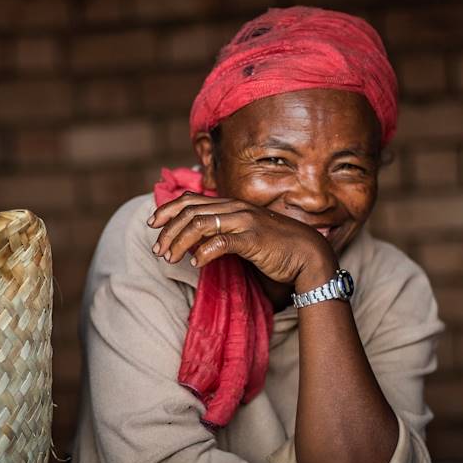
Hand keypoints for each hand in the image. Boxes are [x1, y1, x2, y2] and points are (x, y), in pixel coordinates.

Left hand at [148, 192, 338, 288]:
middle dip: (168, 231)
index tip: (153, 224)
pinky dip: (203, 252)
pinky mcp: (252, 239)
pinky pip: (220, 242)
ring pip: (199, 225)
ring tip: (170, 258)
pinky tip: (196, 263)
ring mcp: (244, 221)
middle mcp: (235, 208)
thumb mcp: (245, 234)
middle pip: (190, 212)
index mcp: (232, 205)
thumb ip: (223, 232)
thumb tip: (196, 241)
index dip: (168, 209)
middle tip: (158, 250)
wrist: (308, 254)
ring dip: (179, 242)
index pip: (191, 200)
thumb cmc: (276, 247)